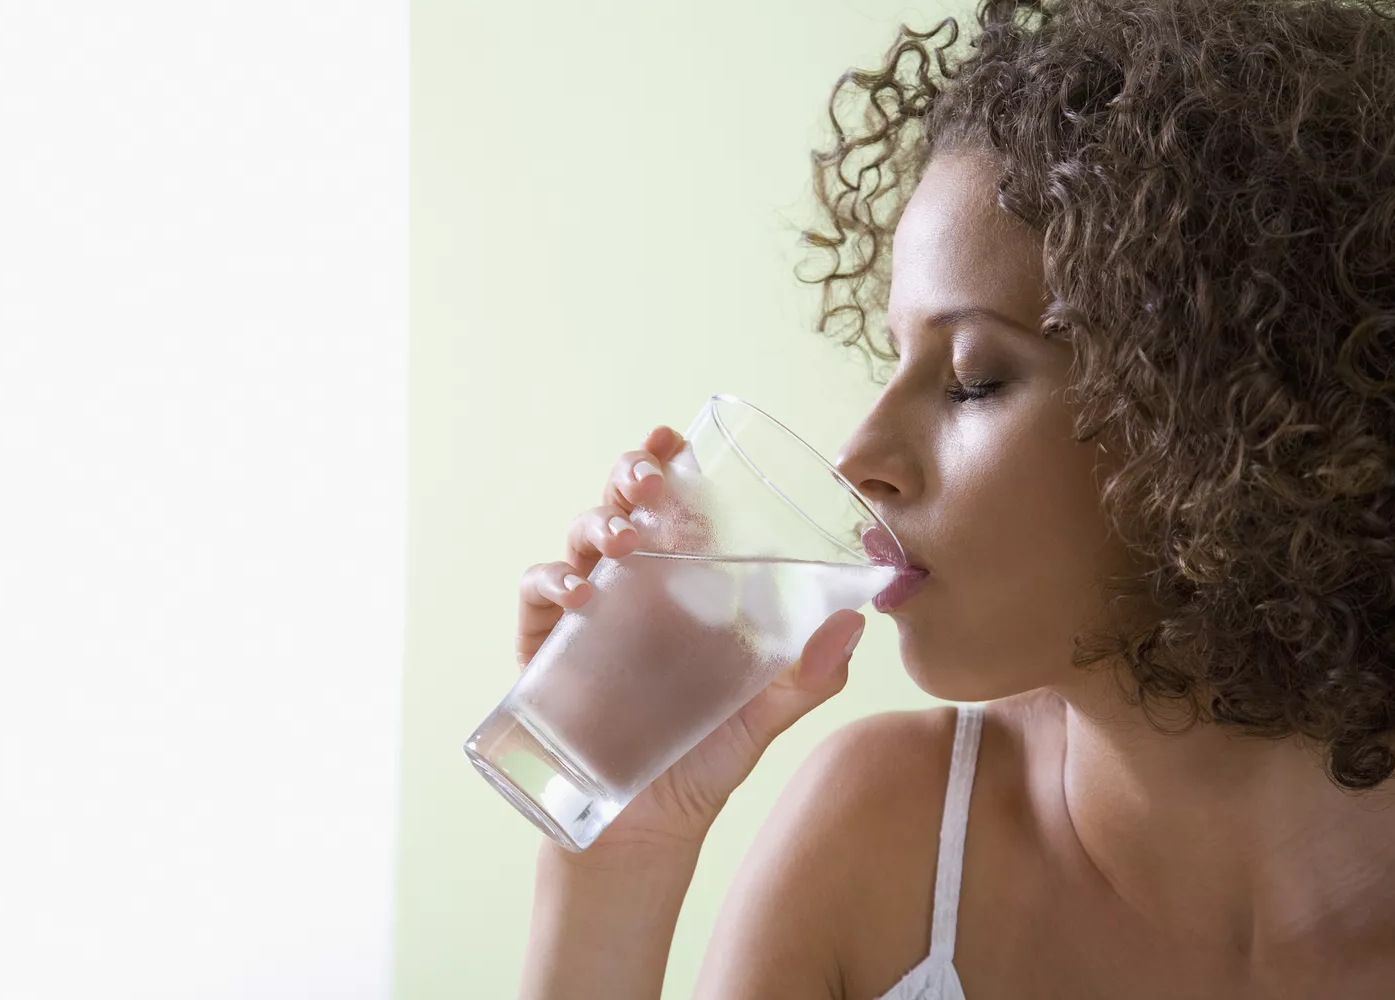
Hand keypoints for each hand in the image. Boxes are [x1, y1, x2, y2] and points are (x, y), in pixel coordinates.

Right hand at [516, 425, 866, 856]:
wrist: (644, 831)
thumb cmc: (702, 762)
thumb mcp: (762, 717)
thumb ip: (806, 677)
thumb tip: (855, 624)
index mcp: (684, 587)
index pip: (674, 508)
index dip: (668, 465)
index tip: (675, 438)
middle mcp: (633, 587)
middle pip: (621, 505)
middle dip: (629, 477)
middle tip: (649, 479)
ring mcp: (586, 613)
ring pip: (580, 537)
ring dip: (598, 522)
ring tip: (624, 538)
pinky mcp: (545, 647)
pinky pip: (540, 594)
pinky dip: (554, 582)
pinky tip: (582, 594)